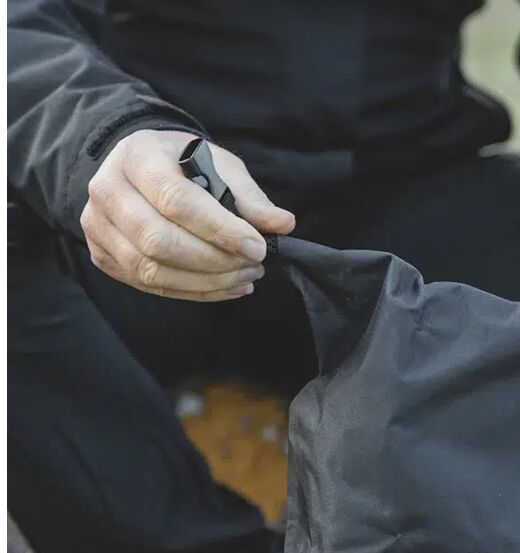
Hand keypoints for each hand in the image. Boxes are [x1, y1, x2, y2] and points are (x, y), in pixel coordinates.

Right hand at [81, 129, 294, 300]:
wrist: (139, 169)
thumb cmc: (184, 165)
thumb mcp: (219, 165)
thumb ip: (249, 197)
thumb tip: (283, 223)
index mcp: (137, 157)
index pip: (176, 200)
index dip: (220, 230)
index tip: (258, 247)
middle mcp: (107, 190)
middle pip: (159, 241)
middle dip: (215, 261)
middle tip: (254, 265)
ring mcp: (98, 226)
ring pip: (152, 271)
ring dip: (208, 282)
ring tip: (245, 276)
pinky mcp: (102, 256)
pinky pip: (150, 286)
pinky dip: (195, 292)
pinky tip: (227, 287)